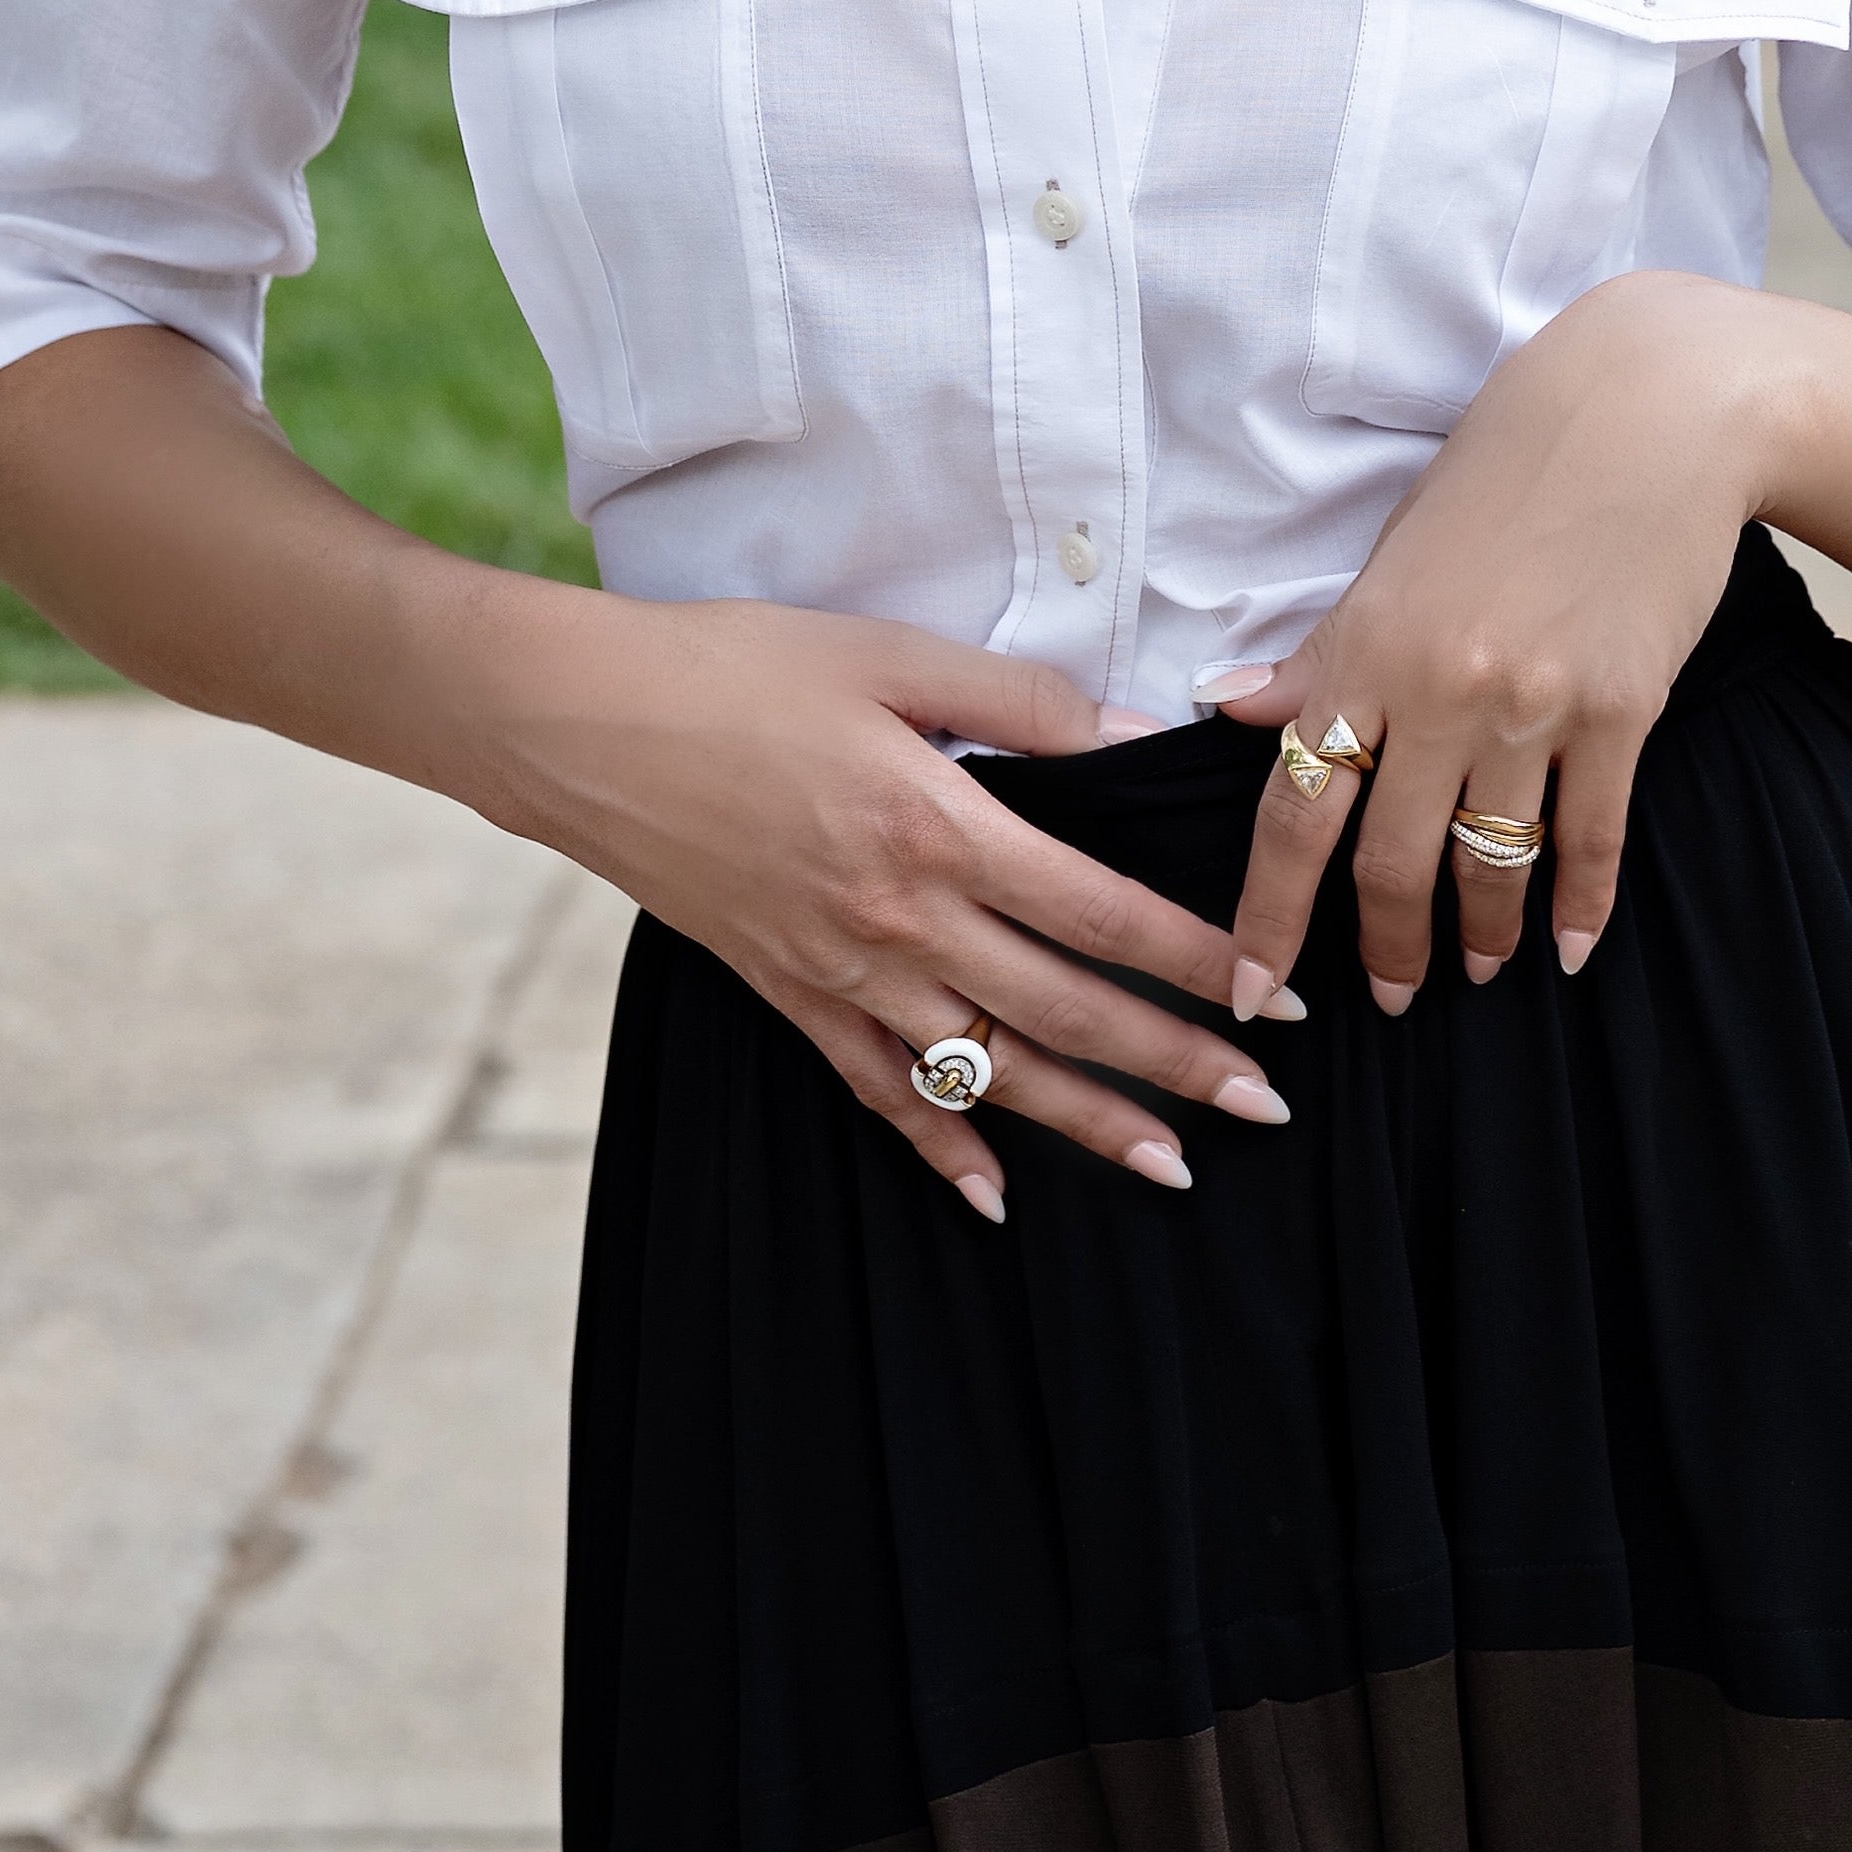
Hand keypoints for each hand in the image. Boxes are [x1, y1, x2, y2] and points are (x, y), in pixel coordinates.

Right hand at [489, 592, 1295, 1221]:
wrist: (580, 724)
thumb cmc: (735, 667)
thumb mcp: (890, 654)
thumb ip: (1024, 702)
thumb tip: (1138, 734)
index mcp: (938, 827)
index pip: (1101, 913)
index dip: (1195, 957)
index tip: (1271, 992)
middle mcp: (898, 921)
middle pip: (1064, 1011)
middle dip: (1174, 1062)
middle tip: (1265, 1103)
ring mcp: (838, 972)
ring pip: (987, 1072)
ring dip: (1086, 1123)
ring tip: (1173, 1165)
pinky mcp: (785, 993)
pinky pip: (878, 1093)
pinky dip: (940, 1149)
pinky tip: (994, 1197)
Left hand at [1212, 273, 1782, 1016]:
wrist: (1652, 410)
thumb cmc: (1512, 465)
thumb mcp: (1397, 548)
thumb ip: (1325, 649)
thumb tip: (1239, 706)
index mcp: (1367, 646)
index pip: (1294, 811)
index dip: (1268, 917)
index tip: (1255, 991)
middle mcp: (1440, 689)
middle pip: (1388, 864)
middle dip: (1382, 952)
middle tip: (1386, 998)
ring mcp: (1534, 706)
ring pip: (1489, 866)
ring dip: (1477, 936)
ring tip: (1474, 968)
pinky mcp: (1621, 711)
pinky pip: (1592, 841)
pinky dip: (1581, 907)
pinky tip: (1573, 946)